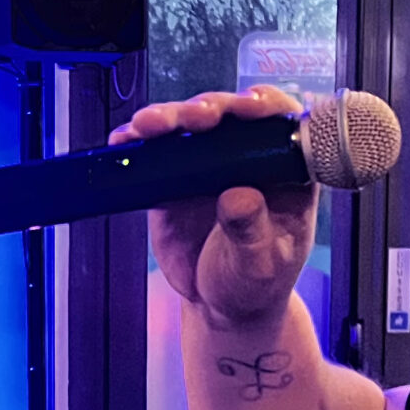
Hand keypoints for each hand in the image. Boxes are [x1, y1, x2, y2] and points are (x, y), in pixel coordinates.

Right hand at [116, 89, 317, 329]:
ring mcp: (209, 163)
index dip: (267, 106)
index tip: (250, 108)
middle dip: (209, 108)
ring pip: (189, 125)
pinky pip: (155, 152)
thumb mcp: (260, 265)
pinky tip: (124, 140)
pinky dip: (137, 142)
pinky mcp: (174, 176)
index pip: (282, 123)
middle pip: (230, 115)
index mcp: (285, 170)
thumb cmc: (255, 282)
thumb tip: (239, 197)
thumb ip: (252, 233)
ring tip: (148, 126)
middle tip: (194, 118)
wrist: (219, 304)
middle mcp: (248, 157)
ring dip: (169, 117)